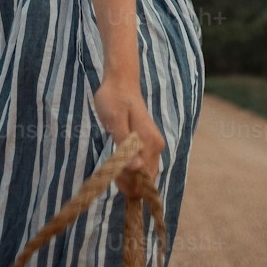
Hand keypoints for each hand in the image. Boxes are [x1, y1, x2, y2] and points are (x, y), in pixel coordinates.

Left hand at [92, 76, 165, 196]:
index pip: (144, 177)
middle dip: (129, 184)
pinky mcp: (149, 143)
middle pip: (147, 179)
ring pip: (145, 174)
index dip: (129, 185)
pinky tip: (119, 164)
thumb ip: (124, 144)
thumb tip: (136, 169)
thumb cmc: (114, 99)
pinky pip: (144, 166)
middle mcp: (156, 146)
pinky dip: (132, 171)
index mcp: (149, 142)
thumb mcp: (114, 120)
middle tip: (111, 172)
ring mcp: (154, 145)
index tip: (113, 176)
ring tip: (113, 167)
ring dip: (130, 179)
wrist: (121, 81)